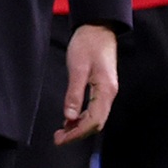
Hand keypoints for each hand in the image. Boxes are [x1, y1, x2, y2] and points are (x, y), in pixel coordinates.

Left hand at [57, 23, 119, 145]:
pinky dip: (82, 117)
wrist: (98, 28)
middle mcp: (109, 94)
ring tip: (61, 131)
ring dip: (79, 127)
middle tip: (58, 139)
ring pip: (95, 118)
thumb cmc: (88, 44)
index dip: (76, 133)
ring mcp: (107, 91)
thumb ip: (74, 94)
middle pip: (96, 123)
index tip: (61, 139)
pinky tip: (70, 118)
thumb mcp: (77, 68)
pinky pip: (94, 109)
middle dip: (77, 134)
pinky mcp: (103, 88)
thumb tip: (69, 117)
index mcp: (105, 90)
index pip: (93, 121)